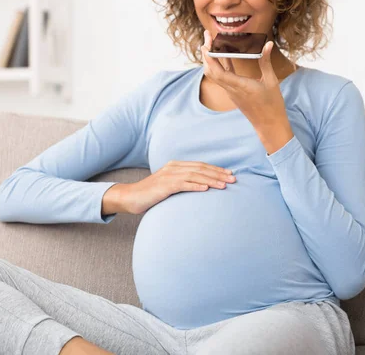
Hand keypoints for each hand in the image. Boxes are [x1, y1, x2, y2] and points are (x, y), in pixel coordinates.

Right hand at [121, 161, 236, 214]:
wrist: (131, 197)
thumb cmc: (151, 194)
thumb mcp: (169, 186)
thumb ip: (182, 183)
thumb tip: (201, 187)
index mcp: (175, 166)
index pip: (200, 166)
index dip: (216, 169)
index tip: (229, 174)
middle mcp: (173, 168)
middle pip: (200, 169)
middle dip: (218, 174)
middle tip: (233, 179)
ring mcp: (168, 176)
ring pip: (194, 175)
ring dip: (211, 180)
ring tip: (224, 185)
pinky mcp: (164, 186)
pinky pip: (182, 185)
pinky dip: (195, 186)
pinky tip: (206, 189)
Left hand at [200, 30, 291, 131]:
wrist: (269, 125)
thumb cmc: (272, 104)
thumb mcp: (271, 81)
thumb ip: (266, 62)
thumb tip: (267, 44)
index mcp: (240, 86)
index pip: (218, 72)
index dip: (209, 59)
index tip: (205, 45)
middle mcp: (231, 90)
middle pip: (211, 71)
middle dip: (206, 54)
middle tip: (207, 37)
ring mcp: (231, 92)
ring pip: (214, 74)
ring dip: (211, 59)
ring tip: (211, 42)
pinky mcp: (233, 92)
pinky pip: (223, 77)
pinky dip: (220, 65)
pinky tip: (223, 54)